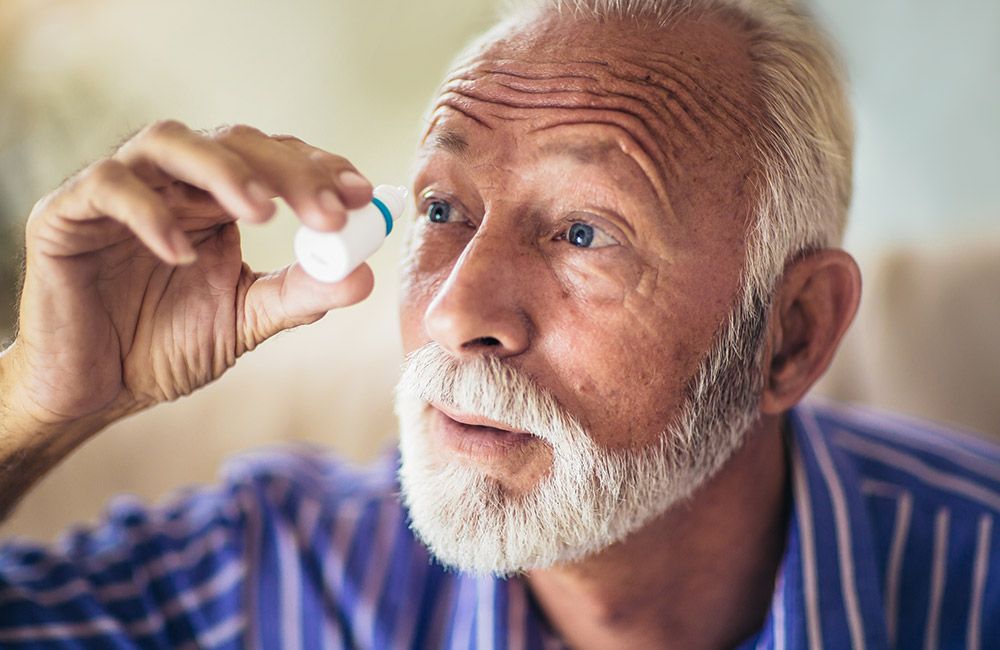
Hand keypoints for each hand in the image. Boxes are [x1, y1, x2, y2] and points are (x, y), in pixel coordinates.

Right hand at [6, 120, 376, 428]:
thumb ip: (298, 295)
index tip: (362, 196)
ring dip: (224, 170)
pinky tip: (183, 253)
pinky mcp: (67, 213)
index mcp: (217, 201)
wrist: (93, 390)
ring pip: (170, 141)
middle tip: (328, 212)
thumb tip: (363, 276)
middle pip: (234, 142)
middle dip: (288, 172)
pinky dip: (149, 212)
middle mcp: (173, 183)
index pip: (274, 160)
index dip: (319, 168)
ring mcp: (120, 191)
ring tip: (263, 213)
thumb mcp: (245, 319)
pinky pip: (108, 187)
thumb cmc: (163, 346)